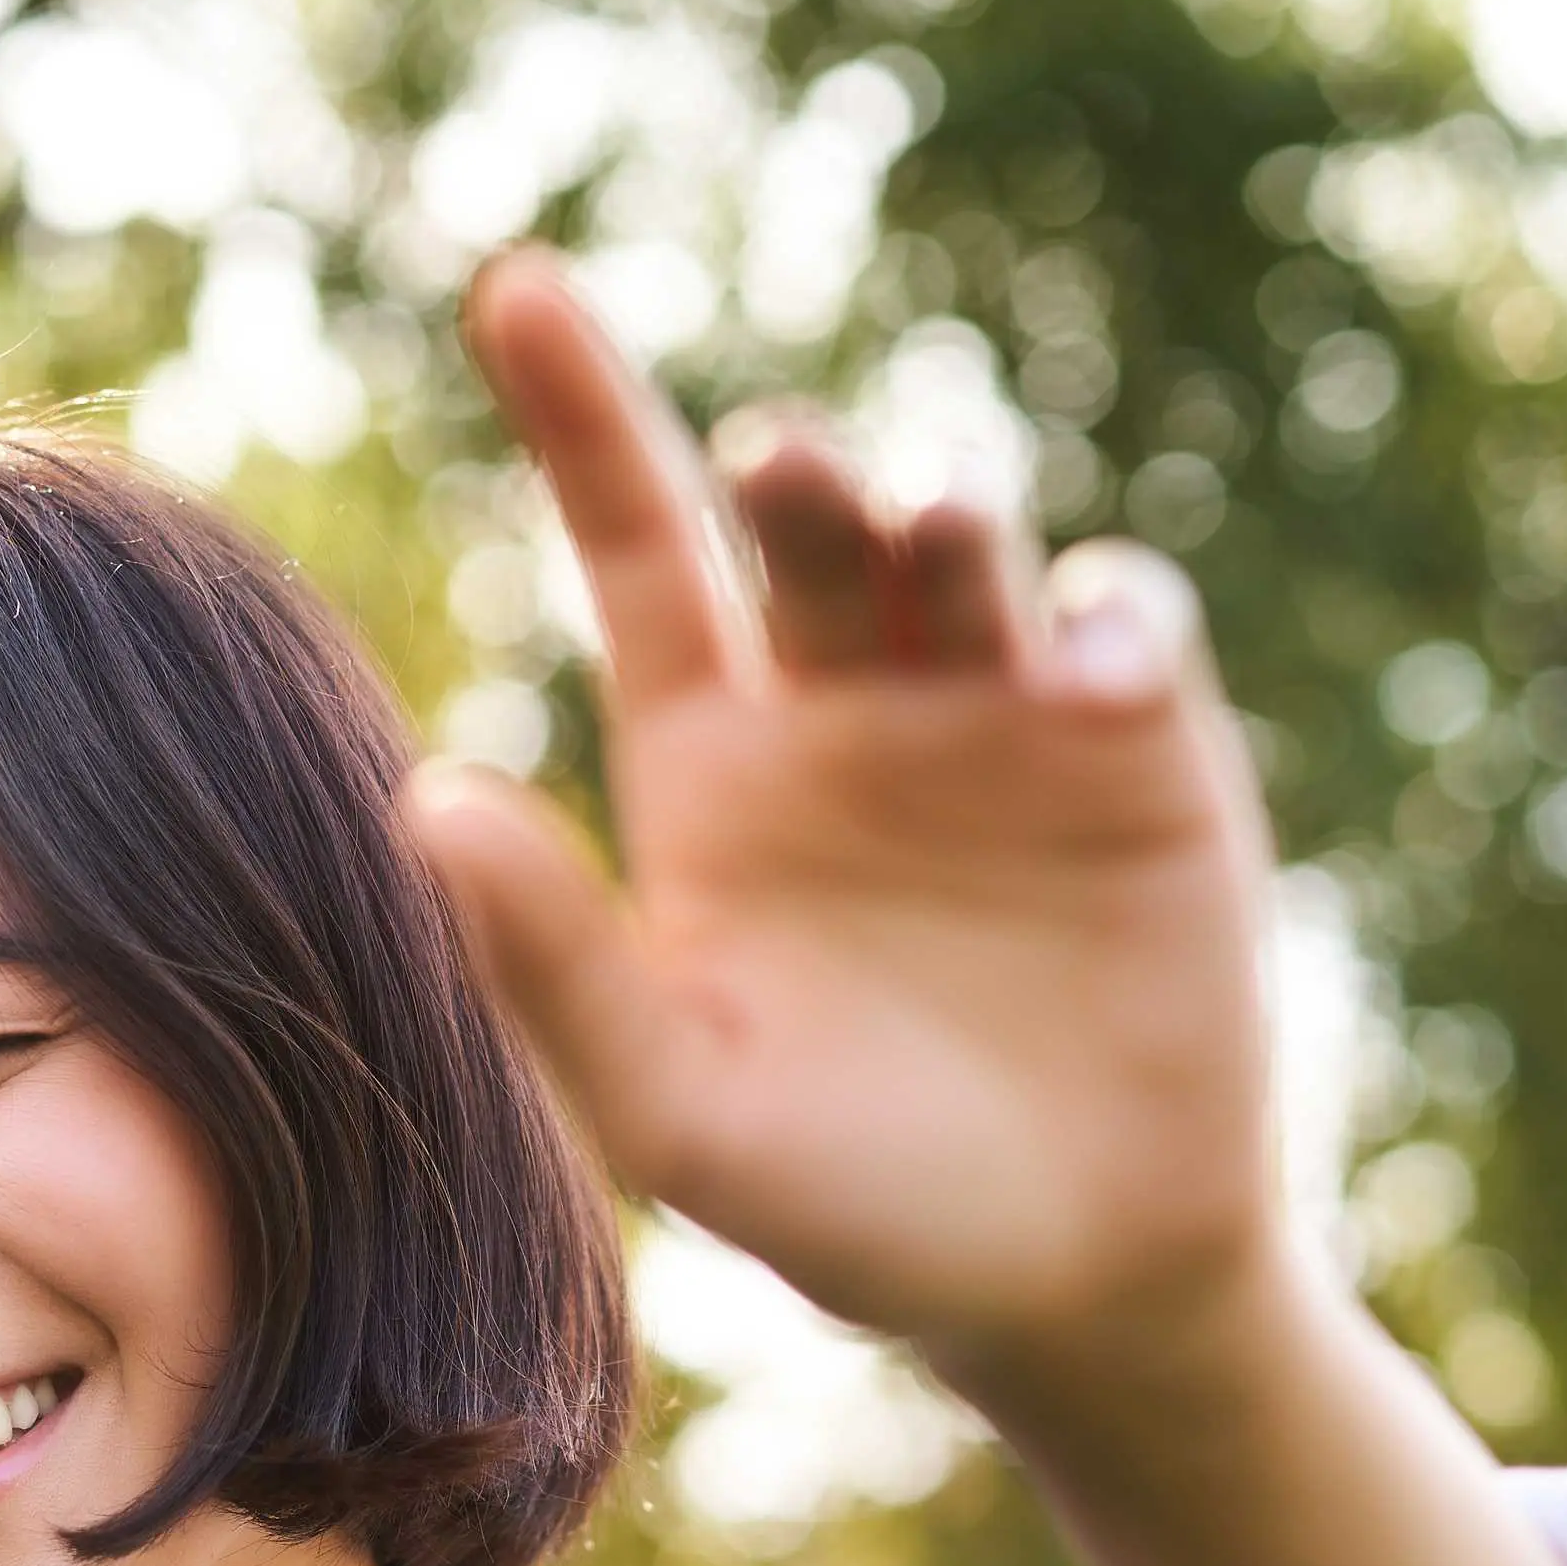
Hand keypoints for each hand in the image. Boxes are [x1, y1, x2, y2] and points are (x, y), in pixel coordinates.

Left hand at [410, 251, 1286, 1405]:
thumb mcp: (681, 1107)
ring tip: (941, 532)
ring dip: (951, 521)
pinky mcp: (1143, 747)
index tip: (514, 283)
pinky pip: (1125, 626)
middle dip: (801, 479)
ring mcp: (999, 712)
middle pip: (807, 530)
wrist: (1072, 1282)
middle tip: (788, 472)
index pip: (638, 548)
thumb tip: (423, 800)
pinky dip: (1111, 615)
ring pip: (965, 549)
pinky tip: (1091, 666)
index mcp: (710, 761)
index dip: (581, 412)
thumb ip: (558, 965)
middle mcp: (845, 704)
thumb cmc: (851, 1201)